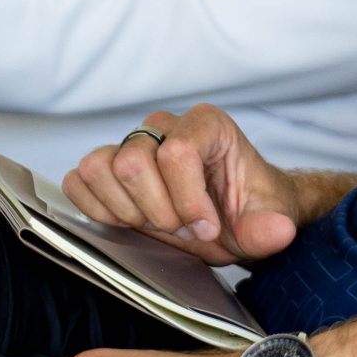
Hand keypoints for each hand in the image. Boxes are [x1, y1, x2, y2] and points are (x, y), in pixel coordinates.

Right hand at [62, 105, 302, 265]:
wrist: (230, 219)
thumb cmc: (247, 210)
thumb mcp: (269, 221)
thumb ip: (271, 227)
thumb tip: (277, 230)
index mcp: (207, 125)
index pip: (177, 152)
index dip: (188, 201)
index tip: (208, 227)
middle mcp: (165, 126)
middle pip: (133, 161)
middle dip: (157, 210)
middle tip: (180, 228)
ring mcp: (131, 145)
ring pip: (100, 167)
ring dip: (127, 210)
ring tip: (155, 225)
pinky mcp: (107, 168)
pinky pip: (78, 180)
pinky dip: (97, 208)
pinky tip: (128, 224)